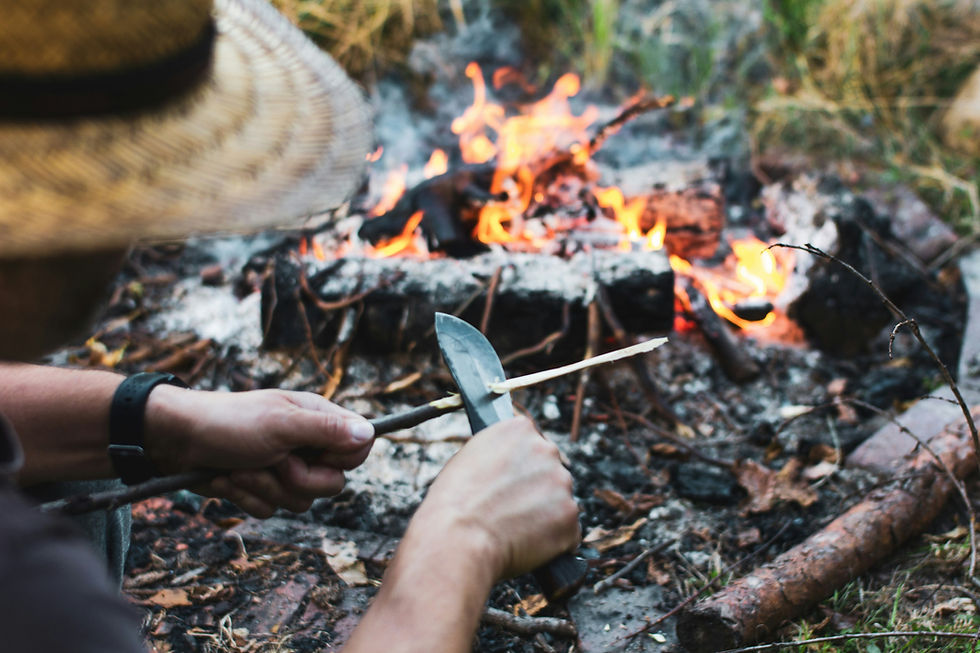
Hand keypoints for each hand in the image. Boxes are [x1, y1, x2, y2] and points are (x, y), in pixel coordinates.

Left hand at [144, 386, 373, 516]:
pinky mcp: (262, 488)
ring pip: (300, 502)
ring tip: (241, 466)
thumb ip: (326, 430)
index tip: (314, 452)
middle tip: (273, 460)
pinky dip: (247, 497)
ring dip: (265, 488)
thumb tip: (370, 433)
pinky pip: (271, 510)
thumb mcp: (281, 424)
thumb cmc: (228, 422)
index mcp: (316, 420)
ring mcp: (283, 468)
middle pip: (331, 483)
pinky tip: (228, 478)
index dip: (342, 458)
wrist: (174, 440)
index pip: (358, 448)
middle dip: (297, 479)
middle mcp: (305, 444)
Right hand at [404, 416, 579, 580]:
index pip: (532, 440)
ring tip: (513, 528)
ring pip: (559, 500)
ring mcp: (563, 484)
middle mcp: (547, 450)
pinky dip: (552, 540)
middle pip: (549, 470)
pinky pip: (566, 530)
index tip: (512, 479)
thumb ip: (497, 453)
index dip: (521, 464)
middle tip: (511, 507)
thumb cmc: (454, 502)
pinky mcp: (570, 517)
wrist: (459, 538)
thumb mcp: (469, 457)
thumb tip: (507, 465)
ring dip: (544, 514)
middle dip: (536, 488)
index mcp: (520, 430)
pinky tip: (526, 544)